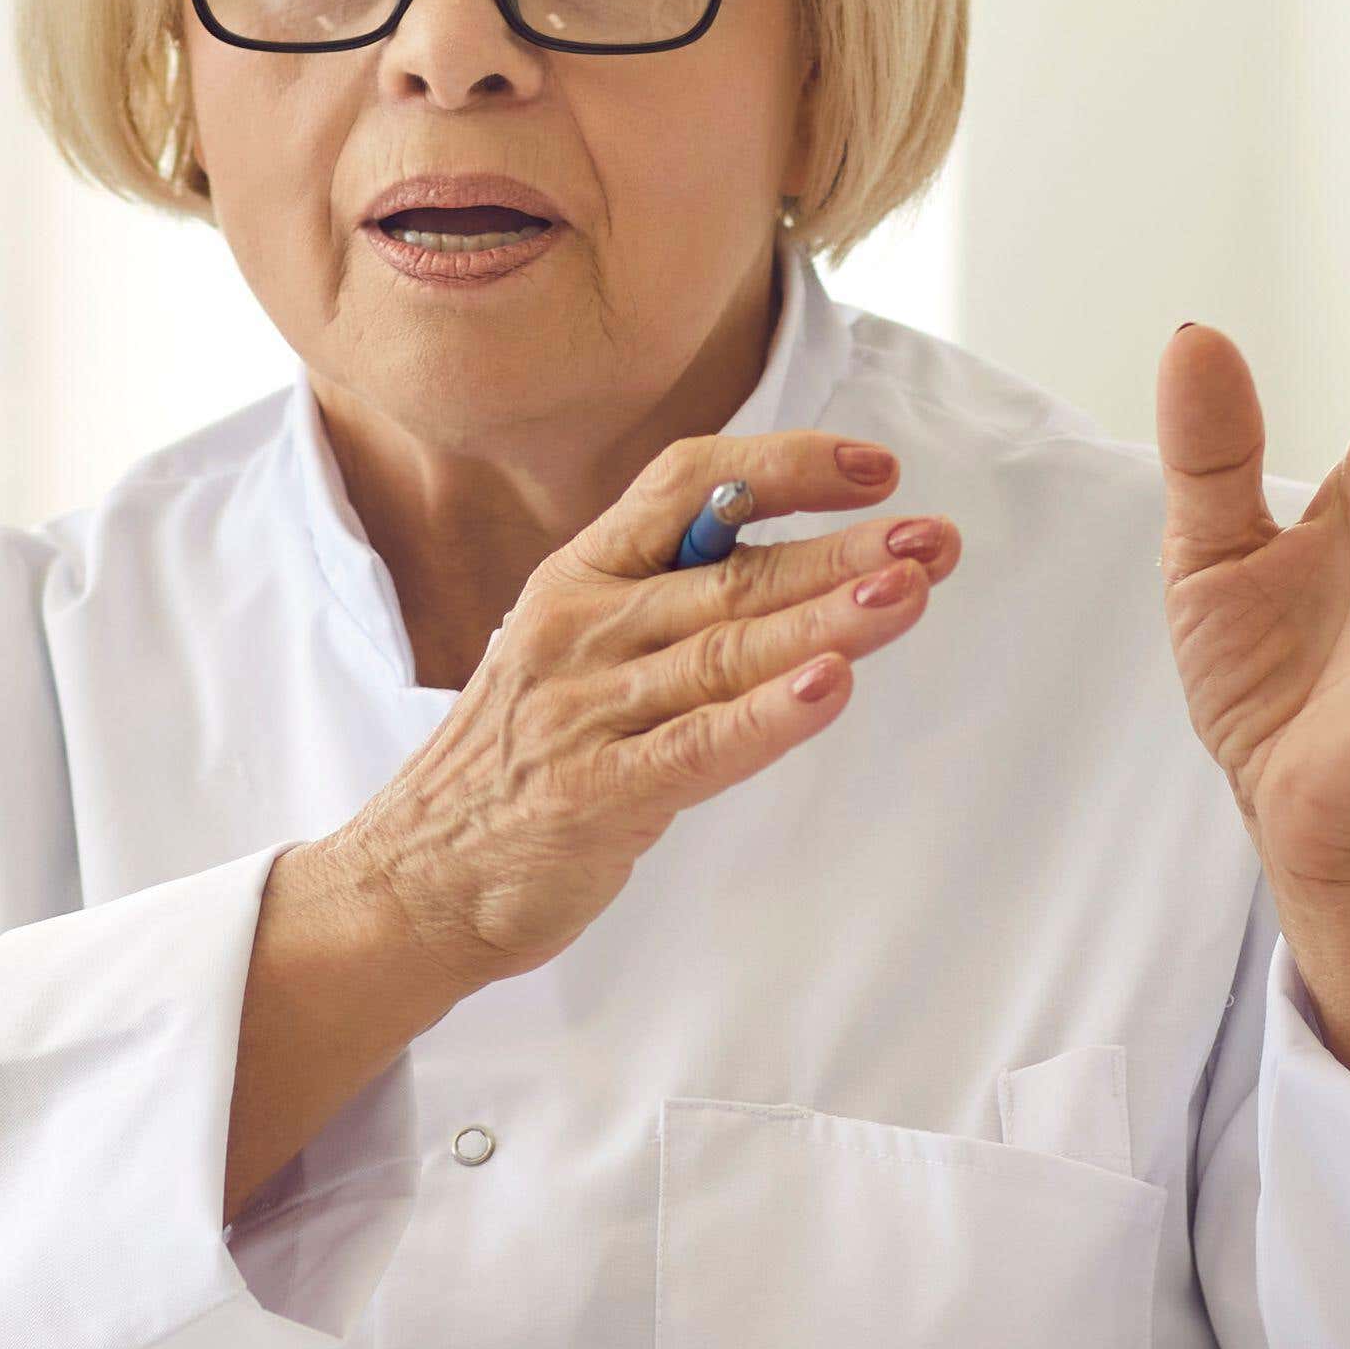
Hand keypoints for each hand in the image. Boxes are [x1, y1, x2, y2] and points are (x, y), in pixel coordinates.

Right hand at [295, 429, 960, 993]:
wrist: (414, 881)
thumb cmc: (517, 766)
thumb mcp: (577, 655)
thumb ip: (669, 609)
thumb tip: (796, 567)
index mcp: (579, 579)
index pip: (684, 487)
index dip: (782, 467)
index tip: (873, 470)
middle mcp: (580, 628)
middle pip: (729, 571)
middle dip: (843, 550)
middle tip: (935, 538)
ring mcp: (584, 709)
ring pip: (725, 651)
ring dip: (827, 619)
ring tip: (909, 592)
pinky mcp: (594, 792)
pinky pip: (697, 744)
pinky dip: (769, 716)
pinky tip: (832, 687)